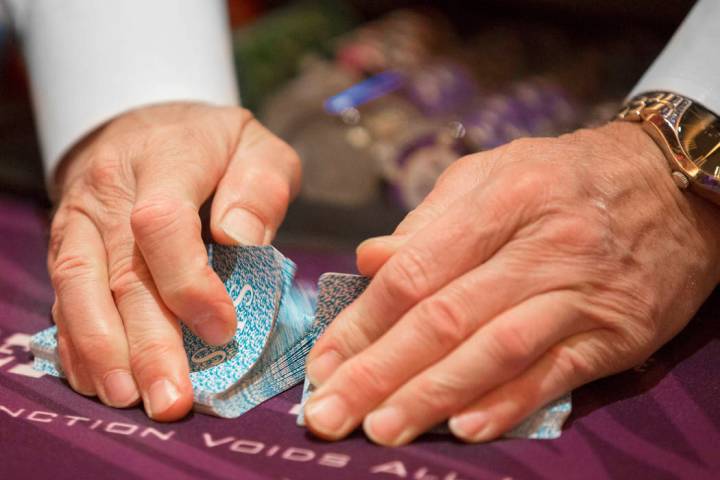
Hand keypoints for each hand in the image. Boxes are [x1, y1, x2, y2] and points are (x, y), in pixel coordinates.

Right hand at [48, 103, 299, 419]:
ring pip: (79, 290)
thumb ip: (261, 186)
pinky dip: (78, 343)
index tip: (223, 329)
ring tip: (130, 399)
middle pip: (121, 273)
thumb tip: (241, 238)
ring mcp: (80, 221)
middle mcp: (109, 193)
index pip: (161, 224)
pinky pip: (63, 297)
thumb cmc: (213, 145)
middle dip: (147, 343)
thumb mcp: (256, 146)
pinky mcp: (67, 246)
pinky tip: (99, 381)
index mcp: (164, 161)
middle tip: (171, 401)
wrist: (145, 126)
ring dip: (103, 352)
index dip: (189, 283)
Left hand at [304, 121, 719, 444]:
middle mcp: (542, 248)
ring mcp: (581, 294)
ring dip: (432, 396)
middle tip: (328, 413)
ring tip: (380, 429)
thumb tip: (369, 261)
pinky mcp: (616, 334)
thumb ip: (429, 221)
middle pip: (446, 318)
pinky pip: (556, 375)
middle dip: (380, 372)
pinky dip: (509, 404)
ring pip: (495, 351)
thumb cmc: (564, 178)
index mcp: (502, 199)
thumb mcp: (493, 175)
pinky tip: (463, 428)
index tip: (322, 362)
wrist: (672, 185)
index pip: (416, 270)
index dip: (363, 322)